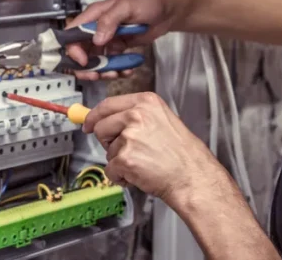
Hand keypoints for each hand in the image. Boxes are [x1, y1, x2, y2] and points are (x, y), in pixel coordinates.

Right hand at [65, 0, 179, 80]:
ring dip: (103, 71)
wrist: (168, 12)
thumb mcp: (126, 7)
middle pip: (81, 52)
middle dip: (87, 67)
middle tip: (98, 75)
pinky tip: (127, 70)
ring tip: (117, 73)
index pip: (72, 34)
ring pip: (96, 61)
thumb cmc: (147, 3)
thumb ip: (109, 21)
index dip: (73, 50)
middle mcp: (96, 28)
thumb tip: (96, 40)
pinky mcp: (118, 48)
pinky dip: (117, 70)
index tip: (85, 62)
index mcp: (93, 15)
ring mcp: (107, 40)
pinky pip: (111, 63)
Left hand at [83, 92, 224, 205]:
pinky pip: (111, 170)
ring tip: (144, 163)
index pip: (107, 105)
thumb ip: (135, 116)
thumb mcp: (163, 121)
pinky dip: (121, 177)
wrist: (193, 178)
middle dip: (107, 142)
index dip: (94, 116)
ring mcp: (130, 137)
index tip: (88, 124)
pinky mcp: (125, 159)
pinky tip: (140, 175)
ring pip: (107, 151)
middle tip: (126, 151)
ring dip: (120, 161)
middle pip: (100, 126)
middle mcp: (136, 115)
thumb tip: (106, 119)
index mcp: (146, 102)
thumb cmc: (183, 155)